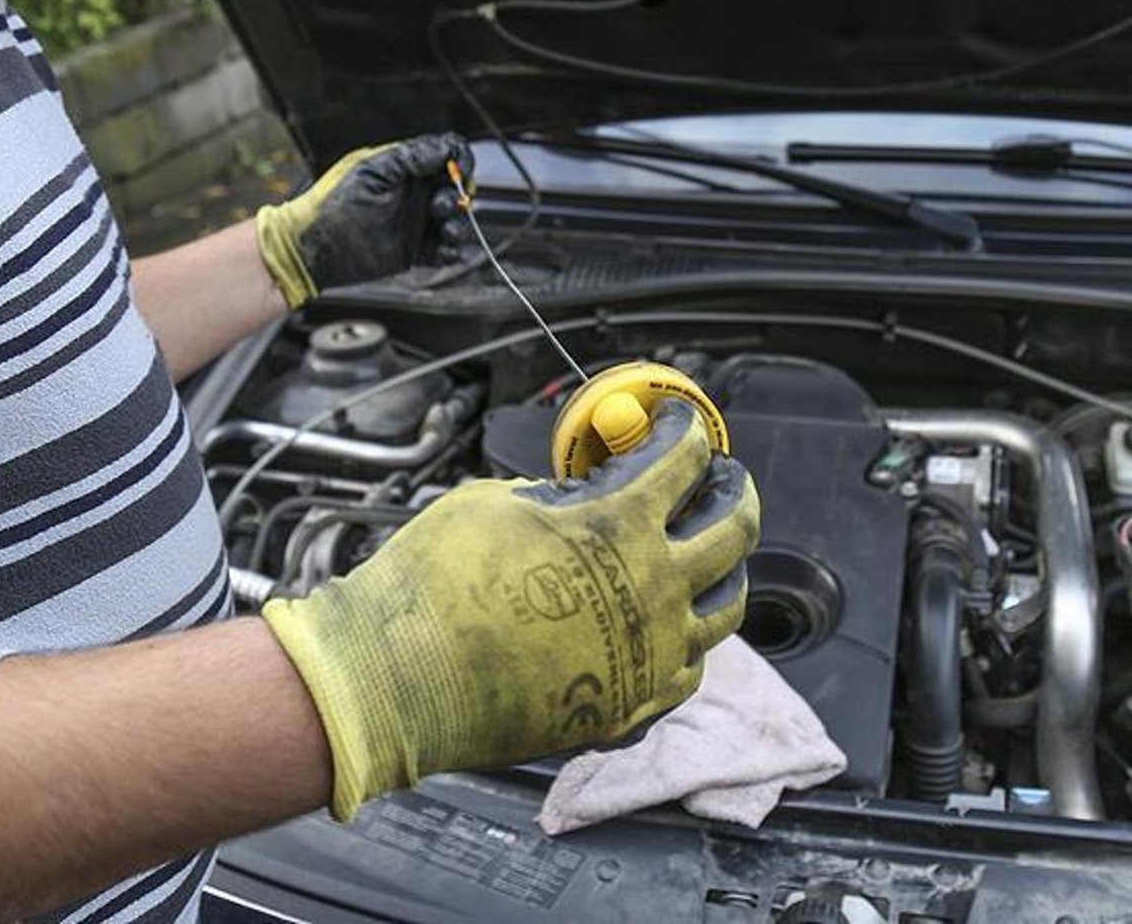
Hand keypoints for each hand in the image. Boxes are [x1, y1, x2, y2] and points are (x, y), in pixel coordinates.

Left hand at [255, 133, 472, 307]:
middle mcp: (412, 193)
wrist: (311, 250)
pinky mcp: (414, 250)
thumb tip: (441, 149)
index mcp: (402, 168)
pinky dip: (451, 251)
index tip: (460, 174)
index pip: (444, 154)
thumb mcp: (368, 174)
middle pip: (455, 188)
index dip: (459, 162)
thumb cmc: (328, 208)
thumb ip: (406, 160)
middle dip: (457, 196)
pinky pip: (444, 250)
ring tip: (444, 232)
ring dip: (458, 225)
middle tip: (438, 207)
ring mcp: (414, 222)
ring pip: (454, 220)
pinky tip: (446, 251)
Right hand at [261, 400, 761, 819]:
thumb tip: (582, 497)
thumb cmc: (434, 585)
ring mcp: (652, 655)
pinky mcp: (631, 707)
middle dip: (734, 491)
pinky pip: (689, 668)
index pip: (685, 459)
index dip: (686, 430)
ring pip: (727, 607)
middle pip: (734, 529)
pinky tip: (673, 625)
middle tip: (723, 480)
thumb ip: (560, 497)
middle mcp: (654, 589)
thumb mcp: (497, 502)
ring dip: (725, 569)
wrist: (397, 680)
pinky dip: (689, 638)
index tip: (681, 424)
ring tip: (711, 556)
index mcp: (621, 525)